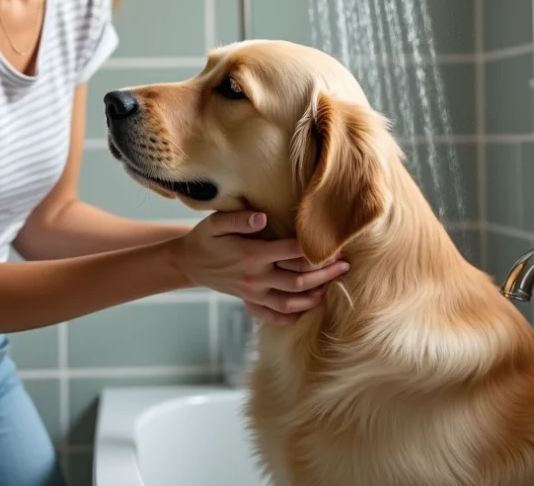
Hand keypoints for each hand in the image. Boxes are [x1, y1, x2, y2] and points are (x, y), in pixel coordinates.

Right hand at [171, 210, 349, 325]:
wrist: (188, 263)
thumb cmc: (205, 238)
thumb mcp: (216, 223)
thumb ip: (239, 220)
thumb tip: (264, 217)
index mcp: (252, 255)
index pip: (292, 252)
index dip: (315, 249)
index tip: (334, 244)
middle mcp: (256, 278)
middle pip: (298, 280)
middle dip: (325, 273)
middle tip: (345, 265)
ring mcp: (253, 294)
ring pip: (291, 301)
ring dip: (314, 295)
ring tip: (332, 285)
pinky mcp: (250, 302)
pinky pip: (274, 315)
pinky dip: (292, 316)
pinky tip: (307, 308)